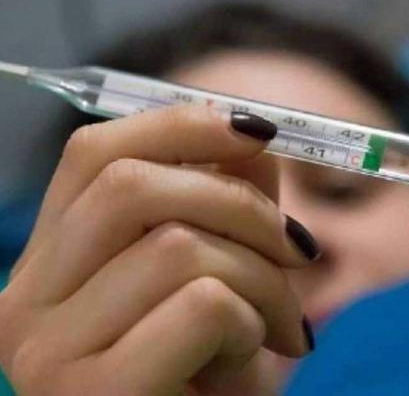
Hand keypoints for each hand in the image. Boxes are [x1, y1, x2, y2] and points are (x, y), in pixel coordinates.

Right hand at [0, 106, 316, 394]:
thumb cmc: (215, 364)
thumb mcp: (222, 269)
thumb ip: (227, 196)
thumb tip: (247, 134)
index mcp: (50, 263)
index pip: (94, 154)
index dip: (181, 124)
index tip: (259, 130)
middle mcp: (24, 303)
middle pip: (131, 187)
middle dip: (244, 205)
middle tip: (298, 249)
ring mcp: (46, 353)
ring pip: (178, 245)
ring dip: (264, 278)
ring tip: (283, 322)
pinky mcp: (94, 395)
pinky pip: (202, 305)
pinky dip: (253, 320)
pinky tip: (253, 355)